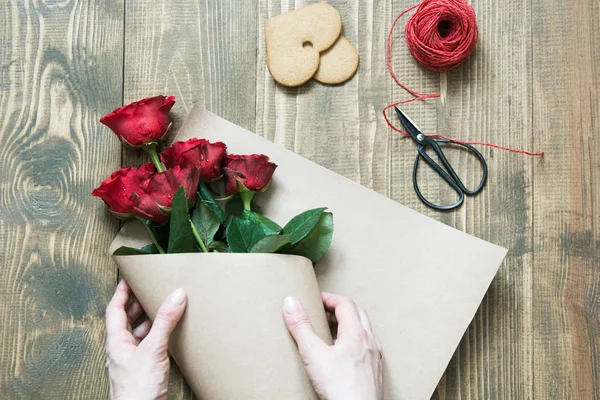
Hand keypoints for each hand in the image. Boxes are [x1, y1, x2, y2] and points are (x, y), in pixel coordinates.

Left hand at [105, 280, 186, 399]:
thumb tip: (176, 295)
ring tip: (163, 308)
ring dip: (149, 320)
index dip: (121, 292)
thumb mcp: (153, 349)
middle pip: (126, 320)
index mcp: (116, 342)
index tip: (128, 278)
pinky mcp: (143, 370)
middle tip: (150, 289)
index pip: (114, 310)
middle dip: (137, 304)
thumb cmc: (138, 389)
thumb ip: (165, 321)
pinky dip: (157, 335)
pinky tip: (168, 334)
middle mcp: (121, 350)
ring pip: (138, 333)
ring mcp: (131, 360)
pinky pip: (148, 345)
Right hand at [282, 293, 382, 399]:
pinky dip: (355, 342)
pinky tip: (344, 355)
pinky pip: (367, 348)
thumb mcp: (313, 354)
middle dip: (340, 309)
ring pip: (365, 332)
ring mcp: (374, 358)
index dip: (329, 298)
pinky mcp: (374, 372)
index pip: (345, 304)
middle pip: (358, 314)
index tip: (316, 300)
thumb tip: (291, 302)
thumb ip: (301, 327)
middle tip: (323, 313)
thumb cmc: (340, 388)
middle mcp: (369, 342)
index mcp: (357, 333)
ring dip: (349, 325)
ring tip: (332, 332)